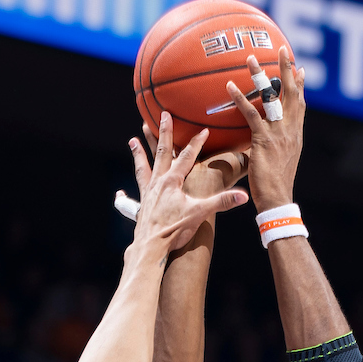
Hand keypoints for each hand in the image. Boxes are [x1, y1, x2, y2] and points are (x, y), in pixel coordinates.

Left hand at [125, 113, 247, 258]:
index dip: (197, 142)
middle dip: (164, 132)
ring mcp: (148, 192)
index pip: (187, 156)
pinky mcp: (142, 204)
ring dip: (140, 152)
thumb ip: (221, 202)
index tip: (204, 130)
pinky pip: (137, 189)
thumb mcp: (200, 214)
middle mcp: (158, 182)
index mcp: (172, 181)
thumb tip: (242, 196)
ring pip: (144, 166)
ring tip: (133, 140)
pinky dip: (130, 187)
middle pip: (162, 152)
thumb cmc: (173, 230)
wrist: (150, 247)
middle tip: (163, 115)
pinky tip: (120, 193)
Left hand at [226, 46, 304, 213]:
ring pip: (271, 97)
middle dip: (287, 69)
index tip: (300, 69)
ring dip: (260, 75)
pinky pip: (251, 114)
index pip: (300, 105)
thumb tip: (266, 143)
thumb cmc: (274, 187)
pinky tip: (229, 86)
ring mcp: (278, 133)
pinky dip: (240, 99)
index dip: (301, 86)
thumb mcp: (281, 163)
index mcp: (295, 135)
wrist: (276, 200)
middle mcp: (290, 130)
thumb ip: (276, 148)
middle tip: (283, 49)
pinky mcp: (263, 140)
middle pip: (291, 93)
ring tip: (250, 58)